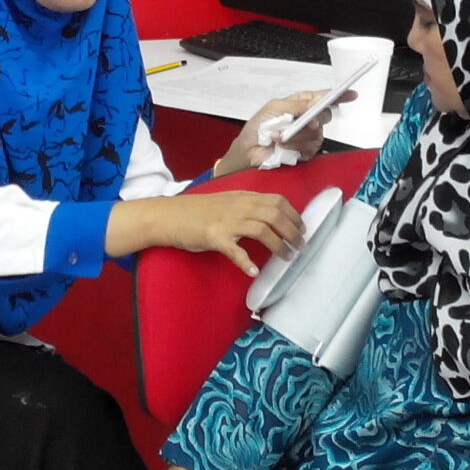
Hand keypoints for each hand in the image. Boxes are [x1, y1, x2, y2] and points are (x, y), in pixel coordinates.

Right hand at [109, 191, 303, 276]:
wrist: (167, 215)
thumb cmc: (195, 211)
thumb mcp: (225, 202)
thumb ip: (245, 206)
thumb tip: (268, 218)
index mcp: (242, 197)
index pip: (277, 200)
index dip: (294, 215)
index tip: (303, 228)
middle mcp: (238, 206)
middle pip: (275, 215)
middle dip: (293, 232)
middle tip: (301, 246)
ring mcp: (226, 221)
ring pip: (262, 230)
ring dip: (279, 245)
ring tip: (287, 257)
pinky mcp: (214, 237)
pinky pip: (235, 250)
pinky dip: (247, 262)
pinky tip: (254, 271)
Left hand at [217, 89, 341, 175]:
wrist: (249, 151)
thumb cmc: (258, 128)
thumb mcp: (274, 108)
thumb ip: (296, 105)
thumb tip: (314, 104)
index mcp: (300, 104)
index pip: (323, 98)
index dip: (338, 95)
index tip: (350, 94)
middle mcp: (306, 119)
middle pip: (324, 116)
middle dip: (313, 120)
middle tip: (304, 123)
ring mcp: (306, 136)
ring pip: (317, 134)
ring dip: (297, 136)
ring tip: (281, 137)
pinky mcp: (304, 151)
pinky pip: (311, 149)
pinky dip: (296, 147)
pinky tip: (284, 146)